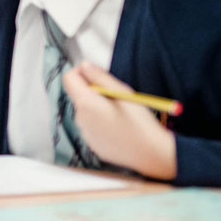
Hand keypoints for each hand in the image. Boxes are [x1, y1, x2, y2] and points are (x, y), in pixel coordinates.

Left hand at [63, 62, 176, 179]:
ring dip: (98, 108)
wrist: (152, 154)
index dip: (82, 73)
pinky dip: (101, 123)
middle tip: (117, 97)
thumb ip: (100, 77)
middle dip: (93, 92)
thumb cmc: (140, 121)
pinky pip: (92, 127)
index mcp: (85, 104)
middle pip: (79, 95)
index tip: (98, 76)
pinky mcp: (93, 145)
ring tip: (121, 114)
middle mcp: (80, 119)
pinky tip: (120, 129)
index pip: (68, 78)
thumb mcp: (122, 92)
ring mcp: (85, 134)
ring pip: (86, 111)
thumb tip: (83, 65)